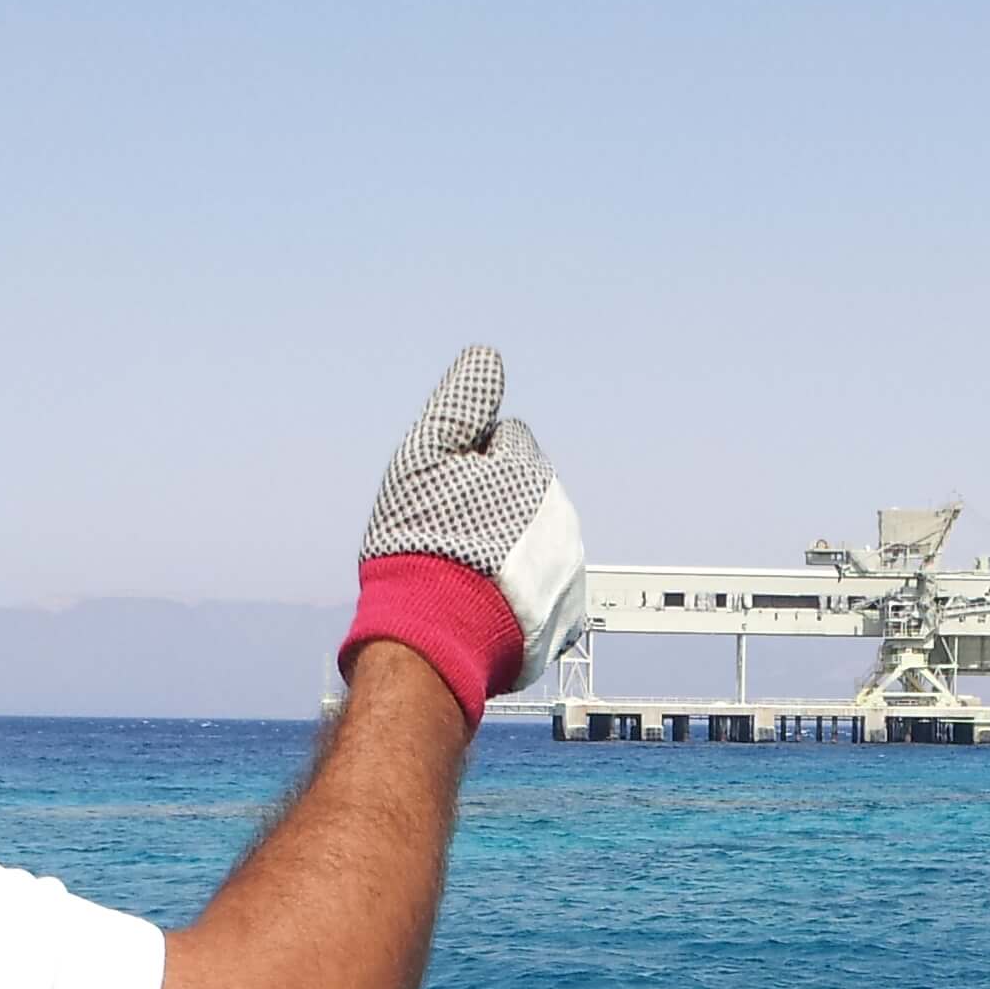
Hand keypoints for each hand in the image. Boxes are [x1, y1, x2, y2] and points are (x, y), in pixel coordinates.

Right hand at [338, 346, 585, 722]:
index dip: (469, 460)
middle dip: (496, 503)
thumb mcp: (425, 457)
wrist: (438, 632)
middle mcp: (560, 513)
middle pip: (524, 491)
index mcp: (527, 468)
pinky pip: (544, 590)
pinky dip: (522, 593)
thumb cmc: (422, 540)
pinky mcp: (567, 615)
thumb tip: (488, 356)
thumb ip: (460, 404)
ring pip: (537, 541)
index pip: (505, 440)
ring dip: (510, 550)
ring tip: (469, 575)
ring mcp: (567, 567)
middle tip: (453, 536)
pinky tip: (488, 605)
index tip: (444, 491)